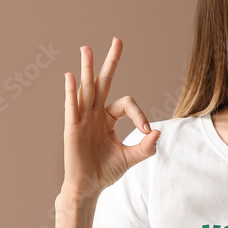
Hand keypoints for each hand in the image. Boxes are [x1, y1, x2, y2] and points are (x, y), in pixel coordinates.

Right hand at [62, 37, 159, 200]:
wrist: (89, 187)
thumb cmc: (106, 171)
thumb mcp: (130, 158)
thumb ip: (145, 147)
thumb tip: (157, 132)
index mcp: (108, 119)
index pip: (126, 104)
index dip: (139, 114)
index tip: (146, 131)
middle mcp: (95, 114)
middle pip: (103, 82)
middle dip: (111, 62)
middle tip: (117, 40)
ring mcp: (82, 119)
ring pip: (86, 89)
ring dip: (87, 68)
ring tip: (86, 48)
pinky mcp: (73, 128)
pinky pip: (72, 106)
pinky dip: (71, 91)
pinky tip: (70, 76)